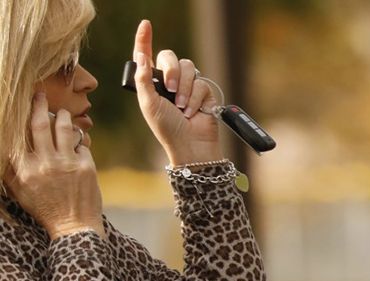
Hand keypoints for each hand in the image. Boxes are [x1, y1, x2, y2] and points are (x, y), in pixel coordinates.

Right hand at [3, 92, 103, 239]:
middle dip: (39, 106)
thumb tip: (7, 146)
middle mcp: (45, 163)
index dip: (19, 117)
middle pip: (40, 125)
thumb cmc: (45, 209)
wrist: (74, 226)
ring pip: (64, 129)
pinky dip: (79, 140)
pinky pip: (81, 144)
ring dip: (63, 117)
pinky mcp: (87, 167)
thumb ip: (11, 168)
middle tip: (39, 95)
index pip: (18, 135)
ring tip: (62, 113)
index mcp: (24, 169)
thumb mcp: (19, 190)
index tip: (19, 104)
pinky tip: (76, 140)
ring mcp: (67, 164)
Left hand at [131, 19, 221, 165]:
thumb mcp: (148, 103)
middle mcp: (170, 81)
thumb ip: (143, 78)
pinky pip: (201, 83)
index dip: (145, 39)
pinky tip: (193, 111)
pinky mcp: (205, 93)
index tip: (146, 24)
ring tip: (182, 107)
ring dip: (185, 89)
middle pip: (171, 58)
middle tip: (170, 89)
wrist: (190, 144)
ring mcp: (188, 86)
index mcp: (152, 82)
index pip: (147, 55)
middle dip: (171, 71)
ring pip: (189, 68)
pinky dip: (196, 98)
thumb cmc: (166, 127)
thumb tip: (141, 55)